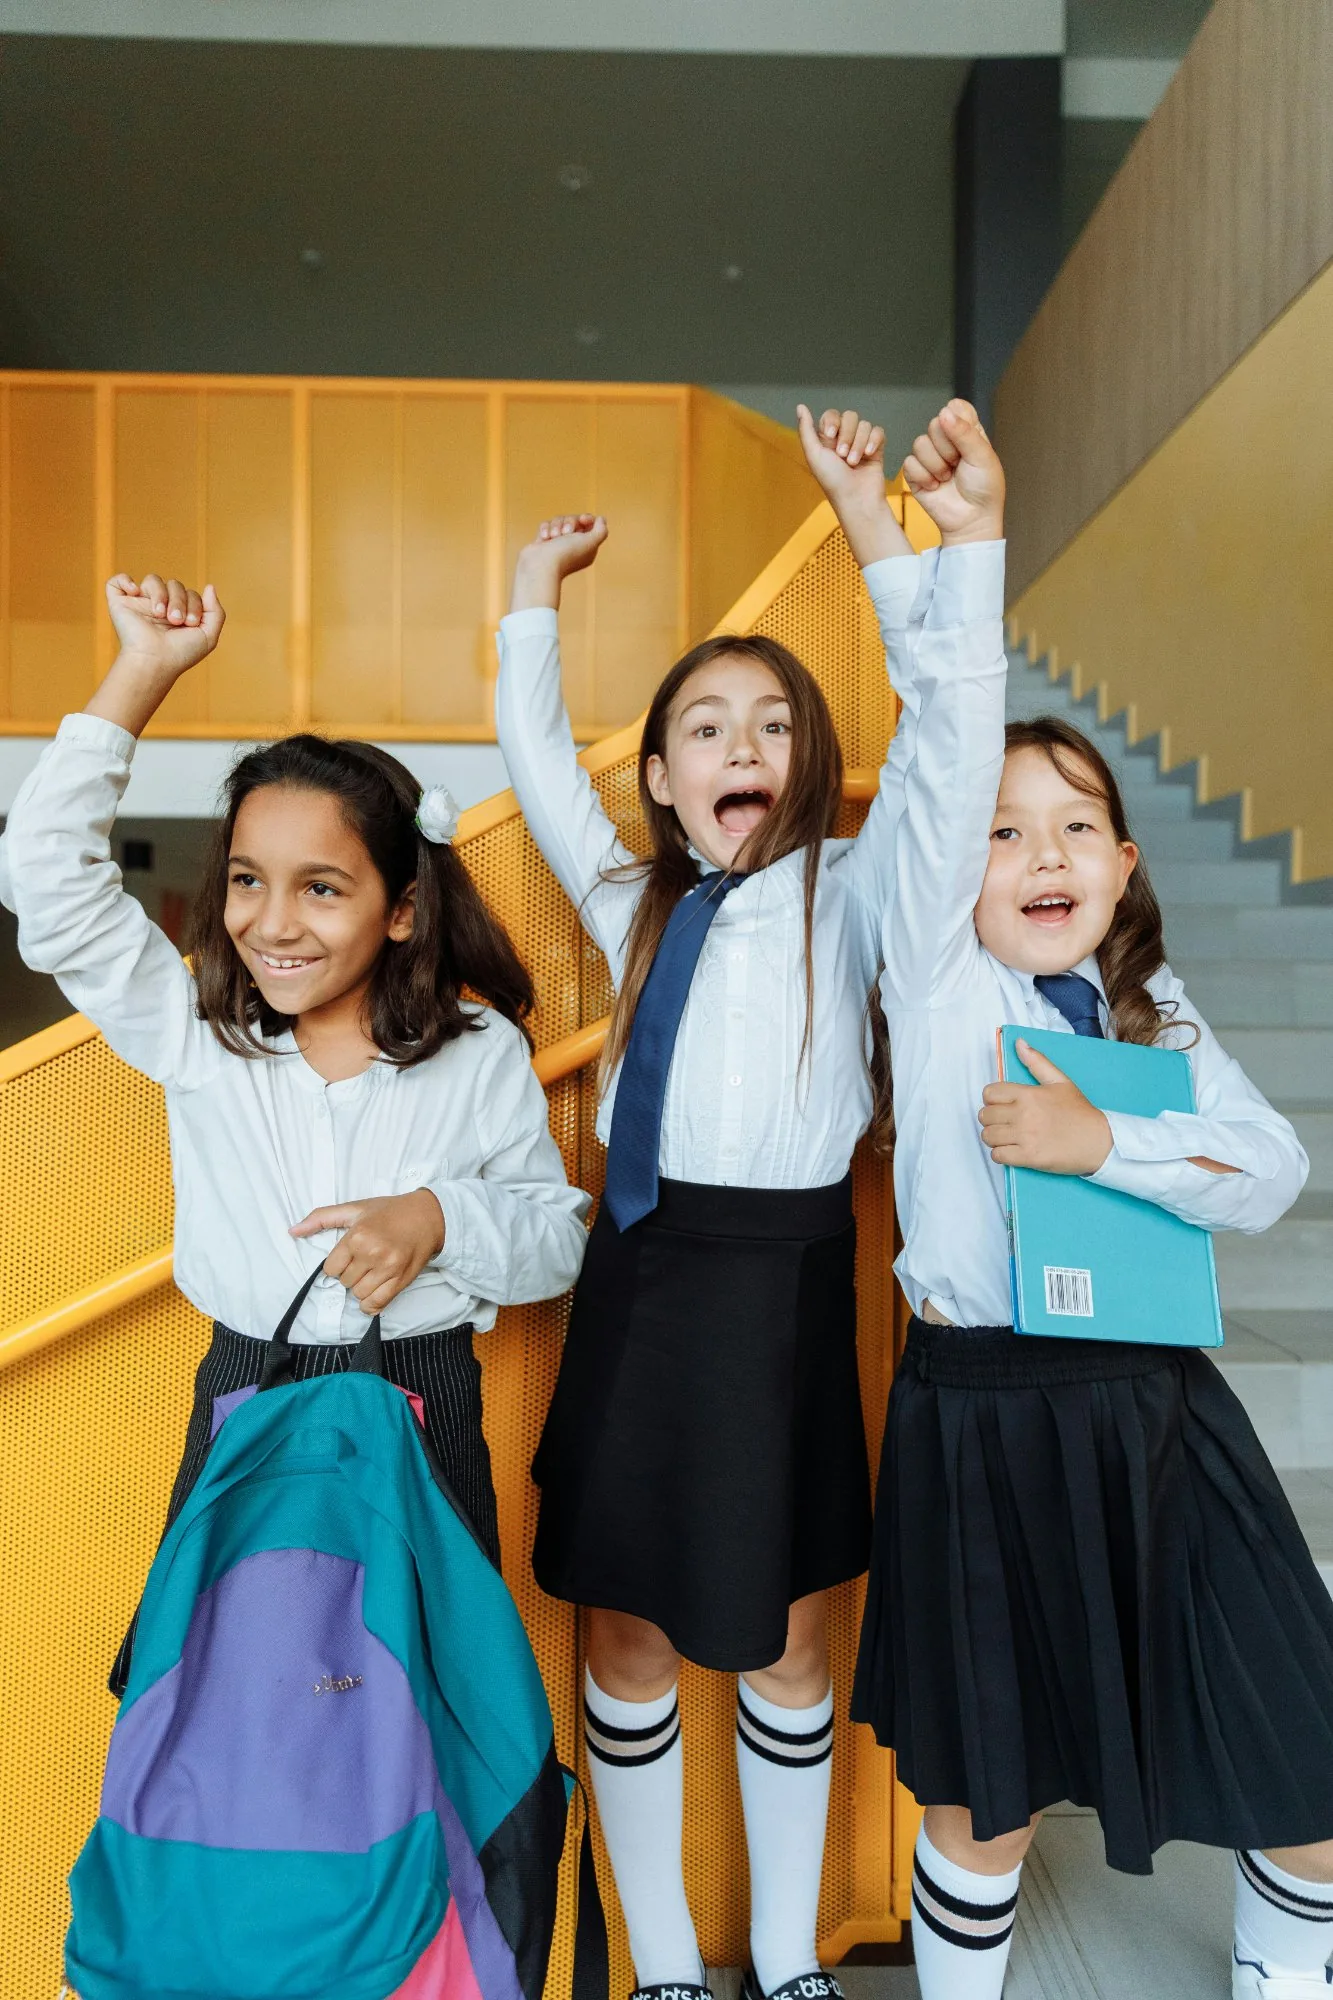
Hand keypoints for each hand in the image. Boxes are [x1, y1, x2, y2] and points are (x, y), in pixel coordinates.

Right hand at [105, 572, 224, 677]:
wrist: (155, 661)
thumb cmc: (180, 653)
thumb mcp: (208, 635)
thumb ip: (215, 612)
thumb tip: (210, 586)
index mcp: (179, 613)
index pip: (190, 593)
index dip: (194, 603)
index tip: (190, 623)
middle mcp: (160, 607)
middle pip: (174, 584)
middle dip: (179, 600)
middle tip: (176, 620)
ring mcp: (139, 604)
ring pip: (153, 579)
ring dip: (160, 594)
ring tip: (159, 614)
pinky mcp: (120, 603)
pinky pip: (117, 581)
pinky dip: (125, 580)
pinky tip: (135, 592)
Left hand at [290, 1188, 445, 1314]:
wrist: (428, 1216)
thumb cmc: (389, 1211)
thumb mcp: (354, 1208)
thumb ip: (321, 1218)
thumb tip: (292, 1231)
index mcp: (357, 1236)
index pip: (331, 1268)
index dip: (337, 1264)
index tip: (348, 1256)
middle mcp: (372, 1253)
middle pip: (344, 1282)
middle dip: (349, 1274)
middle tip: (362, 1261)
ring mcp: (388, 1269)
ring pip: (358, 1294)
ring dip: (360, 1288)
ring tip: (370, 1273)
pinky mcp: (400, 1281)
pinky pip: (377, 1304)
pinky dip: (370, 1304)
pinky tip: (373, 1292)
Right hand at [510, 514, 607, 611]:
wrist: (541, 566)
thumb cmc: (567, 554)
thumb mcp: (591, 542)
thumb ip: (601, 530)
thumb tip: (601, 520)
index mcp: (587, 548)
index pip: (590, 526)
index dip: (587, 518)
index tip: (582, 519)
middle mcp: (573, 546)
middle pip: (574, 520)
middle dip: (569, 522)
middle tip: (566, 533)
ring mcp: (558, 544)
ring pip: (559, 520)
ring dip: (556, 525)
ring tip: (554, 537)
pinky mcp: (544, 542)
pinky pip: (547, 525)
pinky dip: (546, 529)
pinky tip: (545, 539)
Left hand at [795, 406, 910, 566]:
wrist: (857, 499)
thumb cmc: (833, 482)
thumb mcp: (813, 455)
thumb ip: (806, 430)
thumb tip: (800, 407)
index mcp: (827, 441)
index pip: (831, 415)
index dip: (833, 422)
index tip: (831, 436)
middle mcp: (844, 440)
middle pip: (849, 417)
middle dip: (847, 435)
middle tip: (843, 456)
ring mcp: (861, 444)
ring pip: (864, 425)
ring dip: (859, 443)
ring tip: (854, 462)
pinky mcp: (876, 449)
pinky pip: (878, 431)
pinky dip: (874, 441)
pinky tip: (870, 455)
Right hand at [903, 400, 1004, 545]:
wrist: (971, 520)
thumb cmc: (984, 490)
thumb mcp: (982, 457)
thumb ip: (965, 432)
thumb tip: (944, 412)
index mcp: (967, 431)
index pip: (955, 407)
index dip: (958, 420)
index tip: (968, 441)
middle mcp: (947, 440)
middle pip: (934, 424)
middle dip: (947, 448)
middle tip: (959, 464)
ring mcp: (930, 456)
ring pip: (920, 443)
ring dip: (937, 466)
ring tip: (948, 478)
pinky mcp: (915, 473)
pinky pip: (909, 463)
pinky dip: (925, 478)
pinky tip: (936, 487)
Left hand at [979, 1040, 1111, 1174]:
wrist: (1100, 1141)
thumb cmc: (1080, 1112)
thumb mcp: (1061, 1081)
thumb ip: (1037, 1062)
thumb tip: (1019, 1043)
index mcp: (1028, 1094)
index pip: (989, 1093)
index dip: (993, 1100)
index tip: (1003, 1105)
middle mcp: (1023, 1114)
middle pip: (985, 1116)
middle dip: (992, 1119)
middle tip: (1005, 1122)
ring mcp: (1025, 1136)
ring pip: (988, 1136)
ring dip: (994, 1138)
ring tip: (1008, 1137)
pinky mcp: (1028, 1157)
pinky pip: (998, 1156)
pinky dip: (1001, 1154)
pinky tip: (1013, 1150)